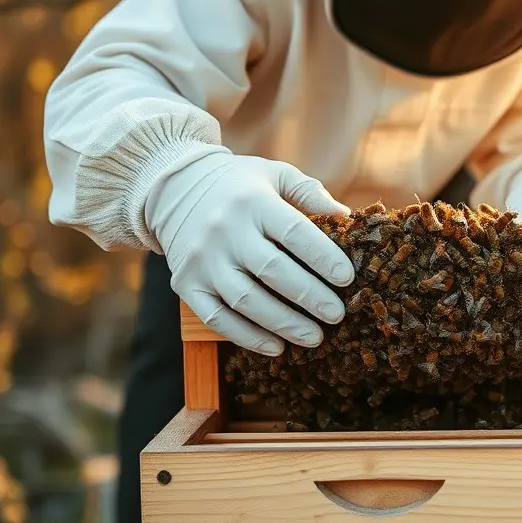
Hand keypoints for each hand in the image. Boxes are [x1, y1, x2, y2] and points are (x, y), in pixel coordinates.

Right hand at [146, 152, 354, 355]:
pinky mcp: (186, 284)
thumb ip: (309, 193)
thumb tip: (347, 217)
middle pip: (273, 271)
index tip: (347, 278)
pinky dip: (247, 336)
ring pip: (246, 300)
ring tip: (315, 337)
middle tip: (337, 314)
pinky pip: (217, 317)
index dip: (323, 257)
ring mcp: (203, 260)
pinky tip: (276, 347)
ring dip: (284, 323)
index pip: (294, 233)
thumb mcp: (274, 175)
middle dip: (310, 297)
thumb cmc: (239, 185)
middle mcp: (225, 231)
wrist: (173, 190)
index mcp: (253, 202)